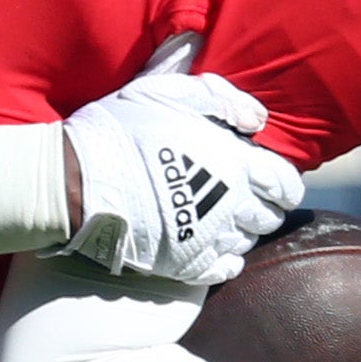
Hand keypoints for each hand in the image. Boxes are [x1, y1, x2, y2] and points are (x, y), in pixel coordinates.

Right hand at [56, 70, 304, 285]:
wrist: (76, 181)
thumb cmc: (120, 131)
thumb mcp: (165, 92)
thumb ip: (217, 97)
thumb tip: (256, 117)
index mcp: (235, 163)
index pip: (285, 184)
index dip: (282, 185)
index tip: (270, 183)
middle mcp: (231, 204)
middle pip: (268, 218)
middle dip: (261, 208)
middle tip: (239, 200)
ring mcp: (208, 238)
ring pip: (246, 243)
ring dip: (238, 232)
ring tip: (216, 219)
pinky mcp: (184, 263)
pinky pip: (223, 270)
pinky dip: (223, 261)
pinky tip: (206, 246)